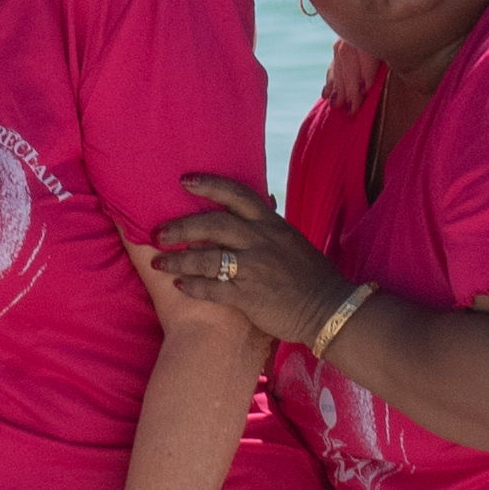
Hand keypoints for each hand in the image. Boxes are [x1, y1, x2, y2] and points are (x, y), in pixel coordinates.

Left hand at [145, 176, 340, 347]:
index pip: (237, 194)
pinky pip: (213, 288)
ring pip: (207, 258)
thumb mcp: (292, 239)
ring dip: (178, 260)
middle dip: (181, 226)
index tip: (184, 181)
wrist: (330, 308)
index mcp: (271, 224)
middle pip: (213, 224)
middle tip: (158, 232)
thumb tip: (263, 198)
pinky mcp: (250, 296)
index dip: (209, 184)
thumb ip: (271, 222)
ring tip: (159, 262)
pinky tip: (180, 285)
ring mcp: (255, 269)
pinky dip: (193, 286)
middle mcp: (261, 241)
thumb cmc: (310, 275)